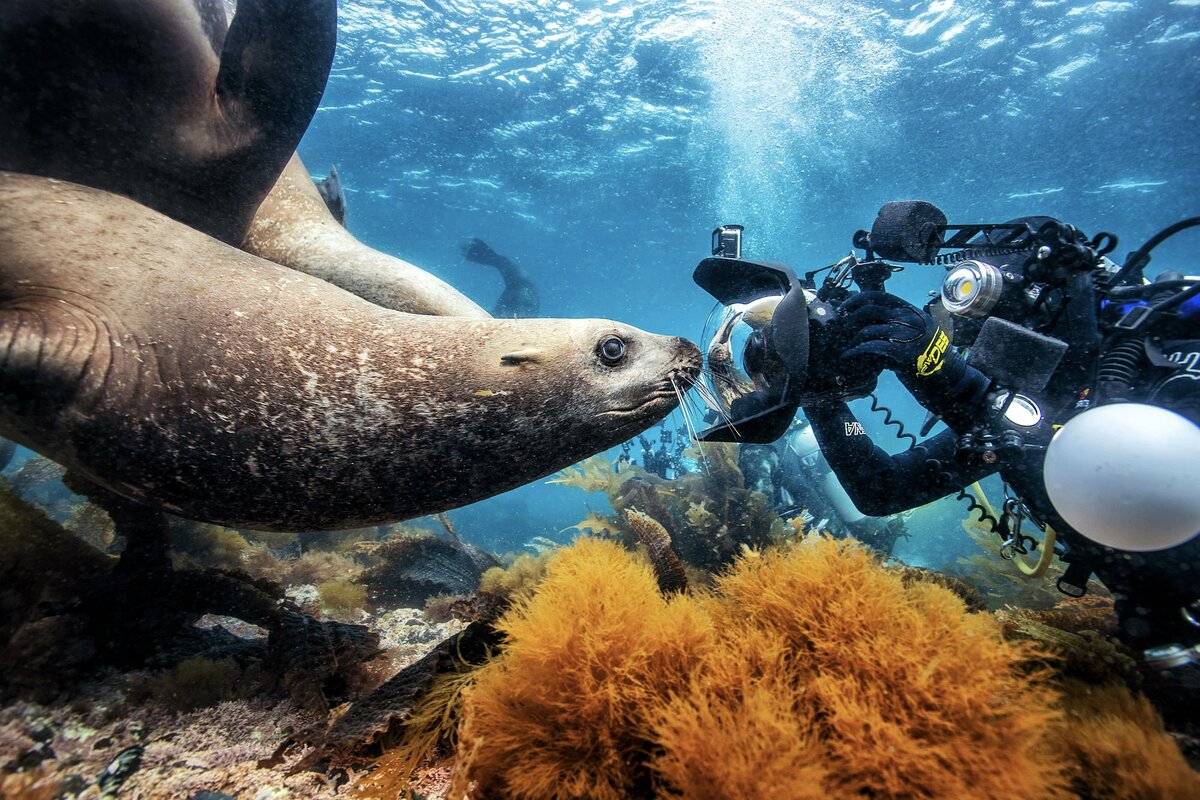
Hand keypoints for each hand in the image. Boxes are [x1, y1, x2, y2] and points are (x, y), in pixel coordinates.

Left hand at [833, 291, 965, 406]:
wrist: (947, 377)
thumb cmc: (926, 356)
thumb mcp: (916, 332)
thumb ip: (895, 323)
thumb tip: (864, 319)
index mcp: (911, 310)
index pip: (879, 296)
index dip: (857, 300)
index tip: (843, 308)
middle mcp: (909, 318)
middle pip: (869, 310)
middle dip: (849, 318)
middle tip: (840, 328)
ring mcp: (906, 334)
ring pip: (868, 330)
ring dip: (852, 339)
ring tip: (846, 346)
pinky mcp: (901, 351)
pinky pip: (871, 347)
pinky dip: (855, 351)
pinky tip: (847, 355)